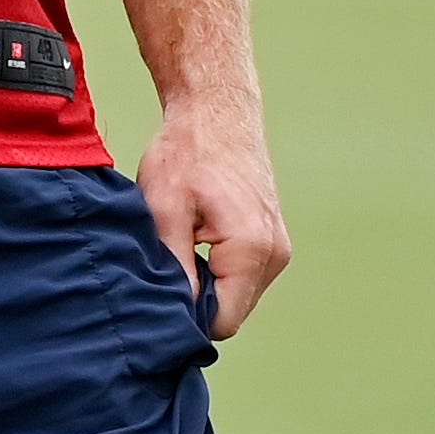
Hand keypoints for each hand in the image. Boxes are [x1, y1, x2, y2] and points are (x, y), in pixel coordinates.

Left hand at [136, 88, 291, 338]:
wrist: (216, 112)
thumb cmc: (186, 154)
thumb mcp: (164, 210)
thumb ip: (174, 268)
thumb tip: (175, 314)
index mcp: (251, 251)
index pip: (222, 321)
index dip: (187, 319)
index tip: (156, 300)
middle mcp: (275, 256)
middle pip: (232, 311)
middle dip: (196, 301)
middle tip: (161, 270)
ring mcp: (278, 248)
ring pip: (237, 294)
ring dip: (206, 283)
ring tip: (179, 246)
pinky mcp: (272, 240)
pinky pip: (243, 275)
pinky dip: (217, 269)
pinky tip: (193, 240)